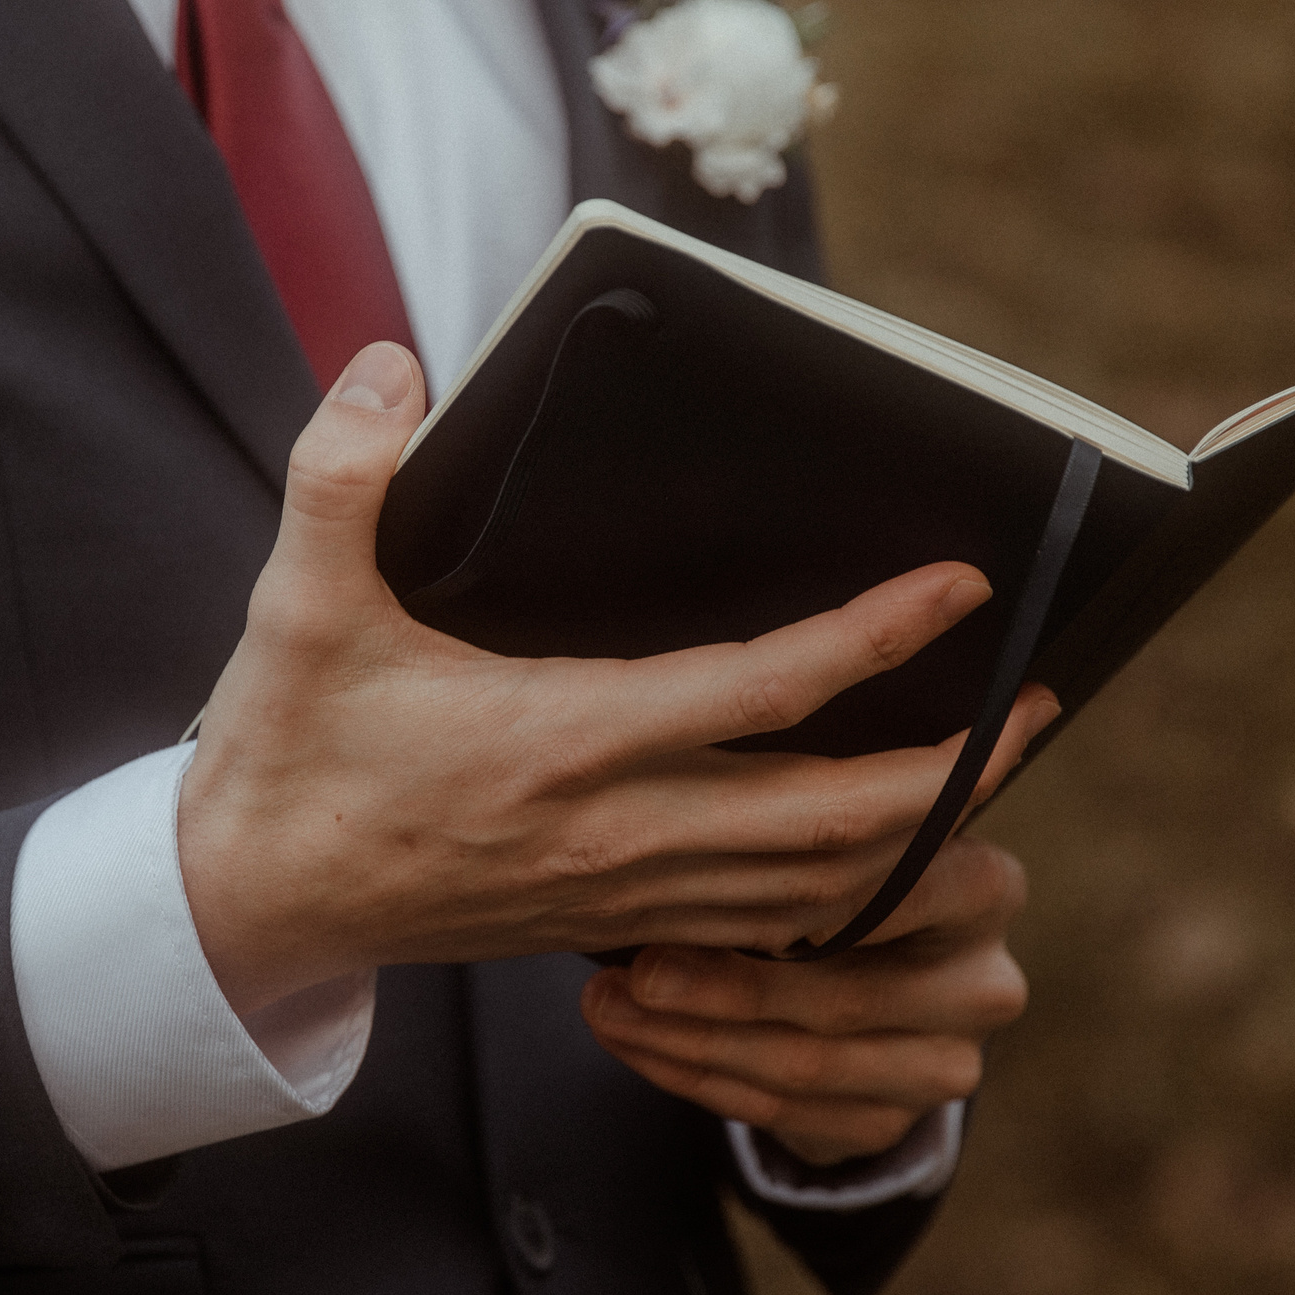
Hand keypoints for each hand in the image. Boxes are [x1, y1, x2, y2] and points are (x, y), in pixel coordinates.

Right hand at [177, 342, 1060, 1015]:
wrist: (252, 902)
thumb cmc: (289, 753)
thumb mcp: (298, 609)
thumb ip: (338, 476)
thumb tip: (389, 364)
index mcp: (558, 741)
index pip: (761, 690)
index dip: (876, 637)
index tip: (960, 585)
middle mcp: (614, 830)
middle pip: (835, 818)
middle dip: (957, 767)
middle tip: (1042, 704)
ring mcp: (621, 893)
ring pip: (818, 890)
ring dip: (922, 836)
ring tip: (999, 776)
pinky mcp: (611, 925)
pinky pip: (768, 930)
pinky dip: (850, 896)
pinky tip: (888, 860)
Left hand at [582, 837, 1029, 1165]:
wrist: (853, 973)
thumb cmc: (828, 873)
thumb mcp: (832, 834)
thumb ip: (804, 822)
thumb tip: (699, 796)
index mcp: (985, 887)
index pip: (902, 893)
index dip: (802, 897)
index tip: (696, 881)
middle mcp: (986, 985)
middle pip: (844, 999)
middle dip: (722, 988)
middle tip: (631, 970)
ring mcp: (946, 1067)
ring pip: (803, 1066)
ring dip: (689, 1041)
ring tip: (606, 1005)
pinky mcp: (892, 1124)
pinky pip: (780, 1114)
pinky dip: (695, 1078)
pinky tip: (637, 1043)